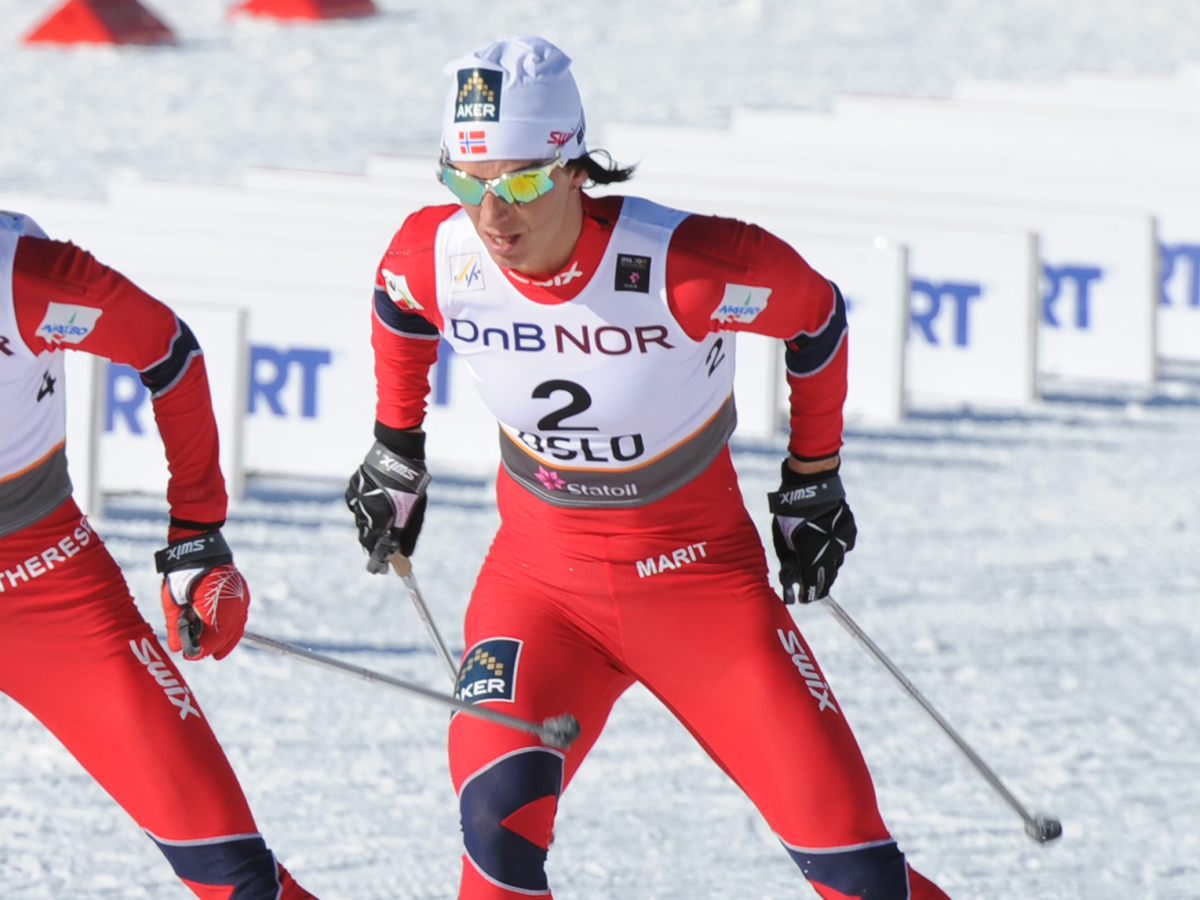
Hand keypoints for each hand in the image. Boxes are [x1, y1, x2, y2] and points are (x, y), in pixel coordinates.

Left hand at [154, 532, 248, 659]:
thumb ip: (176, 626)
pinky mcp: (242, 593)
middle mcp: (231, 605)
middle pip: (226, 636)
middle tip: (202, 655)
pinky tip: (226, 634)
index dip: (200, 651)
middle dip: (213, 648)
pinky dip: (233, 628)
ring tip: (218, 651)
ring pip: (237, 628)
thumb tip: (178, 649)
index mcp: (213, 607)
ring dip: (227, 640)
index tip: (189, 655)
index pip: (211, 640)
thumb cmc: (182, 573)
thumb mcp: (173, 601)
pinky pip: (241, 617)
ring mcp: (240, 598)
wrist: (199, 546)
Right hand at [345, 440, 430, 570]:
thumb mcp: (415, 511)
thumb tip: (406, 555)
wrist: (397, 452)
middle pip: (366, 537)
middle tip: (386, 548)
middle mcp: (363, 512)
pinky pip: (357, 506)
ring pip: (360, 521)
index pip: (374, 550)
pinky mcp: (351, 489)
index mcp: (379, 519)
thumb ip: (409, 534)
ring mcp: (355, 500)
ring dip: (371, 525)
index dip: (379, 562)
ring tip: (385, 517)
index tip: (384, 570)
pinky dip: (365, 509)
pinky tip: (377, 501)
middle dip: (375, 544)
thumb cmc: (411, 484)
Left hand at [768, 460, 856, 603]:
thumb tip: (790, 576)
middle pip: (828, 579)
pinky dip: (834, 549)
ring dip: (826, 566)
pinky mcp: (850, 532)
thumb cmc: (789, 511)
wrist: (812, 484)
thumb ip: (787, 559)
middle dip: (818, 585)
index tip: (802, 599)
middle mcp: (831, 551)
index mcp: (812, 554)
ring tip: (816, 563)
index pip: (813, 586)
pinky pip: (843, 548)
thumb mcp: (781, 537)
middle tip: (810, 588)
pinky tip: (825, 543)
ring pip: (836, 563)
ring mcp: (843, 541)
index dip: (807, 596)